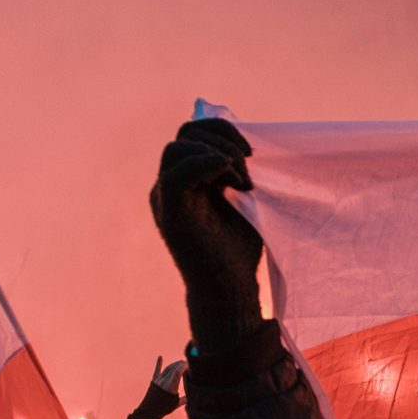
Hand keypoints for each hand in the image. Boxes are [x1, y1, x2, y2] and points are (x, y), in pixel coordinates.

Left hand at [147, 354, 187, 406]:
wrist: (149, 411)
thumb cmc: (164, 408)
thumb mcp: (176, 403)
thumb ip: (184, 399)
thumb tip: (192, 397)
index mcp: (171, 386)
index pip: (178, 372)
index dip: (184, 366)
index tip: (189, 365)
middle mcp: (164, 381)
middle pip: (174, 368)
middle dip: (181, 364)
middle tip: (187, 363)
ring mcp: (158, 380)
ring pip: (168, 368)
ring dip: (174, 364)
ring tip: (180, 362)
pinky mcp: (154, 380)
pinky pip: (157, 370)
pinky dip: (159, 363)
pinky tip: (160, 357)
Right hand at [150, 118, 263, 320]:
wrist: (230, 288)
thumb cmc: (239, 249)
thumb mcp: (243, 200)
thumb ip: (236, 172)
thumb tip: (248, 145)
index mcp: (188, 178)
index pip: (194, 133)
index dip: (222, 130)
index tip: (251, 152)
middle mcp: (171, 184)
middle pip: (185, 134)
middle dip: (222, 138)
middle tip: (248, 163)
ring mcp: (166, 197)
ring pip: (177, 148)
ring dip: (216, 153)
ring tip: (242, 181)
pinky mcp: (168, 212)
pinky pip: (175, 175)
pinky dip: (203, 165)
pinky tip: (230, 178)